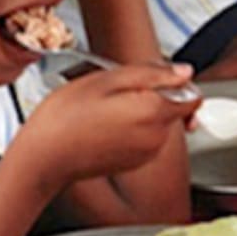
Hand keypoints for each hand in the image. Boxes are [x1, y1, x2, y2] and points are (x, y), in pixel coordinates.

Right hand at [15, 63, 199, 190]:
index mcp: (153, 113)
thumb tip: (184, 72)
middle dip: (154, 95)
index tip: (156, 77)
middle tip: (117, 90)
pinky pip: (144, 139)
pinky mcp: (133, 163)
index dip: (178, 82)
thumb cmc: (64, 119)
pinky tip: (103, 125)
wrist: (43, 159)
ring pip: (159, 122)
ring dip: (141, 112)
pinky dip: (131, 129)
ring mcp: (145, 154)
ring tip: (105, 108)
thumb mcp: (106, 79)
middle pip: (174, 108)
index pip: (194, 97)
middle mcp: (156, 138)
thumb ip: (152, 73)